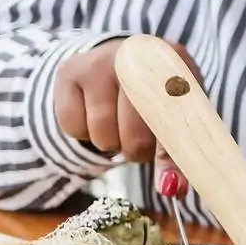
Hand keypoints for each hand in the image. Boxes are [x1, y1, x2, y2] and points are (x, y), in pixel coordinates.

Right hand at [54, 38, 191, 196]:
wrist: (117, 60)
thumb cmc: (154, 94)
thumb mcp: (174, 114)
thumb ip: (176, 152)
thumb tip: (173, 189)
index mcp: (174, 61)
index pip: (175, 115)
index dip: (171, 152)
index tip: (172, 180)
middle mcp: (137, 55)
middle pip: (136, 131)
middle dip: (138, 150)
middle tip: (140, 145)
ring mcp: (101, 60)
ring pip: (103, 133)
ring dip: (111, 143)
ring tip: (119, 125)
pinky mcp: (70, 71)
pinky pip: (74, 127)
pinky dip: (84, 133)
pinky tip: (95, 115)